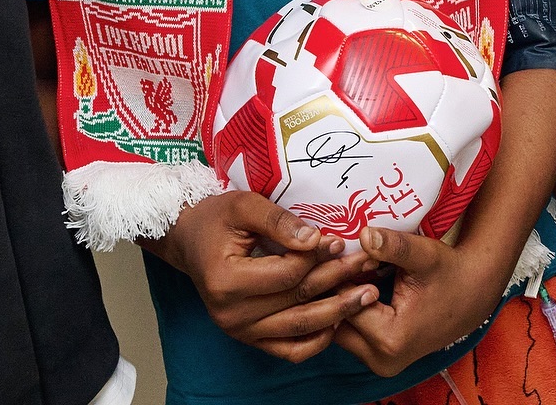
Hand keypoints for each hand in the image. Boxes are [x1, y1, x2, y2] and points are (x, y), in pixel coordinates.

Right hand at [144, 192, 380, 361]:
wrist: (188, 240)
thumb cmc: (215, 217)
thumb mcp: (243, 205)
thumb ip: (278, 221)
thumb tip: (315, 240)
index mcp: (227, 280)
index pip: (286, 273)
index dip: (317, 257)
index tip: (342, 242)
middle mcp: (231, 313)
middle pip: (296, 300)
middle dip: (337, 282)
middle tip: (368, 268)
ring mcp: (239, 330)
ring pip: (298, 328)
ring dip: (336, 313)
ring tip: (366, 296)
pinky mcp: (247, 338)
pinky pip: (288, 349)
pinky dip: (315, 341)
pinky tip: (338, 323)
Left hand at [332, 227, 503, 377]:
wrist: (472, 293)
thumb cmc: (448, 272)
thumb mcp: (423, 255)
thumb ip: (393, 246)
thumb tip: (364, 235)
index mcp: (390, 339)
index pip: (343, 304)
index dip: (336, 274)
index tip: (332, 247)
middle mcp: (382, 359)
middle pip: (335, 322)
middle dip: (329, 289)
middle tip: (327, 255)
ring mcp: (381, 362)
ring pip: (339, 328)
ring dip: (336, 298)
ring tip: (336, 264)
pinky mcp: (381, 356)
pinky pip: (350, 331)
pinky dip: (346, 306)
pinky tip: (348, 279)